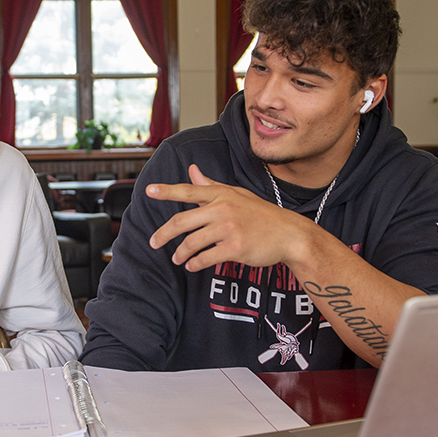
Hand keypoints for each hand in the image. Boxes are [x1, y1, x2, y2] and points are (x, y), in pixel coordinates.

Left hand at [147, 164, 319, 271]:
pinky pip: (206, 258)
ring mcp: (229, 228)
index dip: (167, 191)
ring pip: (192, 242)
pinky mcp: (235, 247)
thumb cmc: (261, 214)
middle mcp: (223, 209)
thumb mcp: (237, 195)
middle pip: (182, 221)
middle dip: (163, 234)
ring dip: (180, 254)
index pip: (188, 191)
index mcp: (221, 195)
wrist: (289, 234)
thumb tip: (192, 171)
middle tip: (154, 242)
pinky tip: (192, 265)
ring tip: (177, 259)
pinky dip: (195, 264)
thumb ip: (210, 185)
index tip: (149, 190)